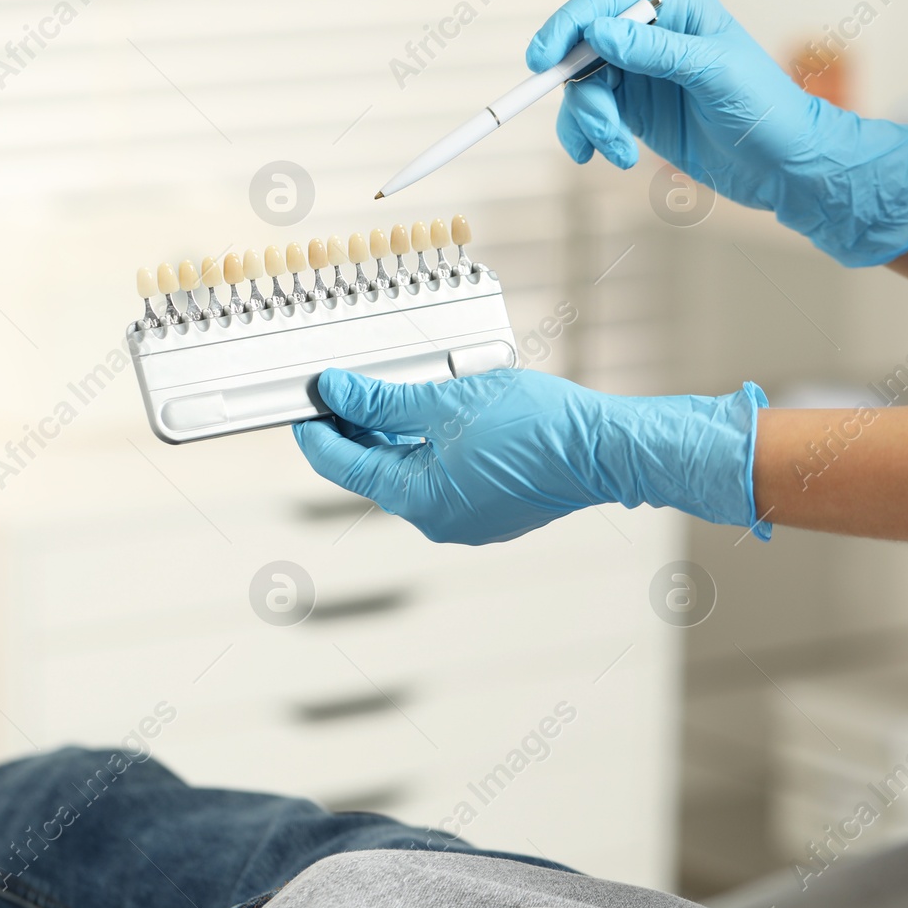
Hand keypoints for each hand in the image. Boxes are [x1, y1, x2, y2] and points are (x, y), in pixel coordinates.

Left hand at [293, 367, 770, 545]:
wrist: (605, 450)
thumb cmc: (536, 426)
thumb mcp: (447, 400)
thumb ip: (384, 399)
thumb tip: (336, 392)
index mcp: (417, 498)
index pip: (343, 464)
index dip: (316, 430)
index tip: (303, 402)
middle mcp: (437, 519)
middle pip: (376, 470)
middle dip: (358, 428)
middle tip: (345, 387)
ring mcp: (467, 520)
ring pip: (412, 473)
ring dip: (396, 436)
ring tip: (394, 393)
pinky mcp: (492, 511)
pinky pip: (445, 478)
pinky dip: (431, 448)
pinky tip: (438, 416)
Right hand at [527, 0, 907, 266]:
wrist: (785, 165)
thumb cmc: (765, 109)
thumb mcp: (713, 72)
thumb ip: (656, 51)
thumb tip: (598, 32)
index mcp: (674, 8)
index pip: (603, 3)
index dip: (567, 26)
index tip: (542, 60)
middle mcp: (653, 36)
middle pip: (584, 51)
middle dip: (581, 93)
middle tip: (599, 131)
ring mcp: (642, 75)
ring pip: (584, 88)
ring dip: (590, 122)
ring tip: (617, 151)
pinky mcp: (638, 112)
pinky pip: (594, 117)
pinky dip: (591, 138)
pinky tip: (611, 156)